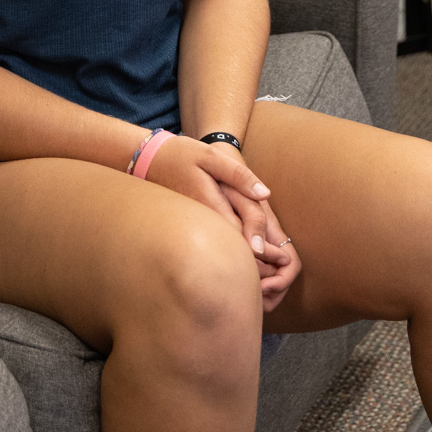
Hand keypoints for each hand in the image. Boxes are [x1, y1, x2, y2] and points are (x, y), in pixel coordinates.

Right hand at [150, 136, 299, 308]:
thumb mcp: (210, 157)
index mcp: (213, 207)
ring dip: (246, 266)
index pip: (242, 239)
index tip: (284, 260)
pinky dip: (232, 255)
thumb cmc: (181, 155)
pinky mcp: (193, 227)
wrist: (147, 161)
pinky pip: (213, 246)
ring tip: (270, 275)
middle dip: (259, 268)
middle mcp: (204, 224)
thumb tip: (265, 193)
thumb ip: (238, 175)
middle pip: (234, 253)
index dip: (265, 254)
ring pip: (223, 253)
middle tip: (282, 269)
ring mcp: (196, 228)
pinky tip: (246, 256)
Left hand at [230, 187, 300, 312]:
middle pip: (282, 276)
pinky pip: (249, 269)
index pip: (291, 264)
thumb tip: (257, 249)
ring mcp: (255, 241)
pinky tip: (228, 285)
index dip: (281, 281)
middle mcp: (267, 238)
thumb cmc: (227, 179)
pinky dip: (246, 282)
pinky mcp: (239, 243)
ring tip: (240, 296)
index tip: (262, 286)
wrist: (216, 166)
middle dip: (271, 293)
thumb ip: (253, 220)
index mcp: (271, 230)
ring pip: (267, 276)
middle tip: (249, 299)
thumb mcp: (240, 195)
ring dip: (259, 290)